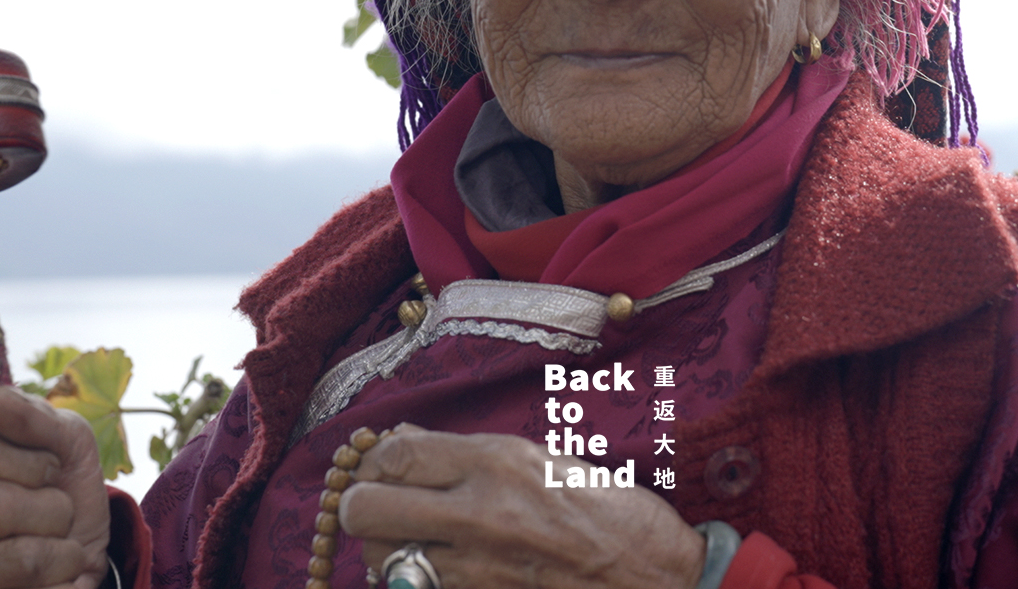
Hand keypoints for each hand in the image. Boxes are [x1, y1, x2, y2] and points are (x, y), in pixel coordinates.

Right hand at [0, 385, 109, 588]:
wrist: (72, 546)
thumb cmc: (56, 481)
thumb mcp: (60, 436)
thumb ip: (33, 417)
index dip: (28, 459)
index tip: (48, 467)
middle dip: (52, 506)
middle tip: (52, 507)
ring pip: (19, 558)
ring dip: (59, 546)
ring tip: (48, 540)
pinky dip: (57, 577)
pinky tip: (44, 573)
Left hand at [341, 426, 705, 588]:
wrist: (654, 579)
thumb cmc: (607, 511)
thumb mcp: (542, 459)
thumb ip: (469, 453)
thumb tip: (404, 442)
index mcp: (498, 461)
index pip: (395, 455)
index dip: (375, 458)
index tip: (381, 460)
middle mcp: (479, 512)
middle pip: (367, 509)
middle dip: (362, 503)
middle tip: (381, 499)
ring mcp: (476, 567)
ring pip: (381, 560)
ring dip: (385, 547)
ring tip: (411, 535)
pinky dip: (413, 580)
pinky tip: (437, 566)